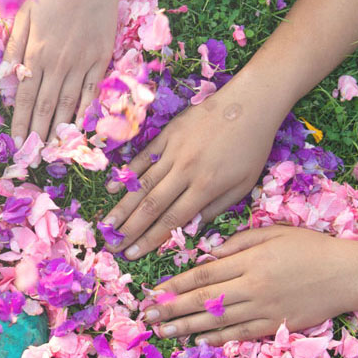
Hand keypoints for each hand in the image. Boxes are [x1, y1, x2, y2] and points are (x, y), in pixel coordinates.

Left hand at [5, 0, 129, 145]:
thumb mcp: (25, 13)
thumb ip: (14, 46)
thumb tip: (3, 77)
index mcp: (36, 53)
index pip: (25, 98)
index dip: (22, 123)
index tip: (18, 142)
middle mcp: (58, 63)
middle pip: (46, 107)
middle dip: (39, 134)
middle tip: (34, 156)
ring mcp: (82, 63)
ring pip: (69, 104)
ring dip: (60, 129)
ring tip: (53, 150)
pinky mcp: (101, 60)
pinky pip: (92, 92)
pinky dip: (85, 112)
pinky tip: (79, 127)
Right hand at [102, 80, 284, 259]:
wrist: (251, 102)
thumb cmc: (252, 147)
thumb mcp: (243, 185)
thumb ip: (215, 208)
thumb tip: (188, 228)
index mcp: (205, 187)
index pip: (170, 220)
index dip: (148, 240)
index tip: (131, 255)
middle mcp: (185, 171)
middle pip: (150, 206)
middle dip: (129, 230)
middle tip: (111, 245)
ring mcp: (173, 151)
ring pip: (142, 184)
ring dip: (121, 207)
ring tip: (105, 225)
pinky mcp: (168, 134)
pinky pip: (142, 157)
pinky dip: (126, 174)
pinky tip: (111, 188)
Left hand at [144, 226, 357, 344]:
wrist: (349, 275)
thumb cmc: (311, 248)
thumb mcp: (273, 232)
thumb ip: (238, 242)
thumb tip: (207, 255)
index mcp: (249, 260)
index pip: (203, 275)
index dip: (174, 285)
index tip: (153, 291)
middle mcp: (252, 286)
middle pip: (203, 300)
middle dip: (170, 308)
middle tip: (146, 316)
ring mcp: (263, 309)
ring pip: (216, 320)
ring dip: (185, 327)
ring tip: (162, 331)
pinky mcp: (275, 326)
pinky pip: (239, 334)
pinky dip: (216, 338)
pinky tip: (197, 340)